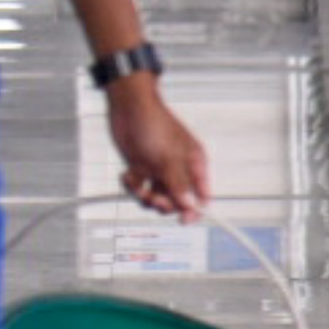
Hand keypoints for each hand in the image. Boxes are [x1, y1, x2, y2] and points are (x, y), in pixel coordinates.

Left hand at [107, 78, 209, 220]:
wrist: (127, 108)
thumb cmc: (153, 125)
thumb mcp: (168, 158)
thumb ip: (178, 184)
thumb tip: (189, 206)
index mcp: (195, 165)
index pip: (202, 195)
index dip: (195, 210)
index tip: (183, 220)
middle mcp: (178, 169)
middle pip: (177, 200)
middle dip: (165, 203)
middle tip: (153, 198)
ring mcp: (159, 170)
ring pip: (156, 197)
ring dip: (145, 197)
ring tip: (138, 187)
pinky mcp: (141, 168)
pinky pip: (139, 188)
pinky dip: (131, 186)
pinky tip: (126, 175)